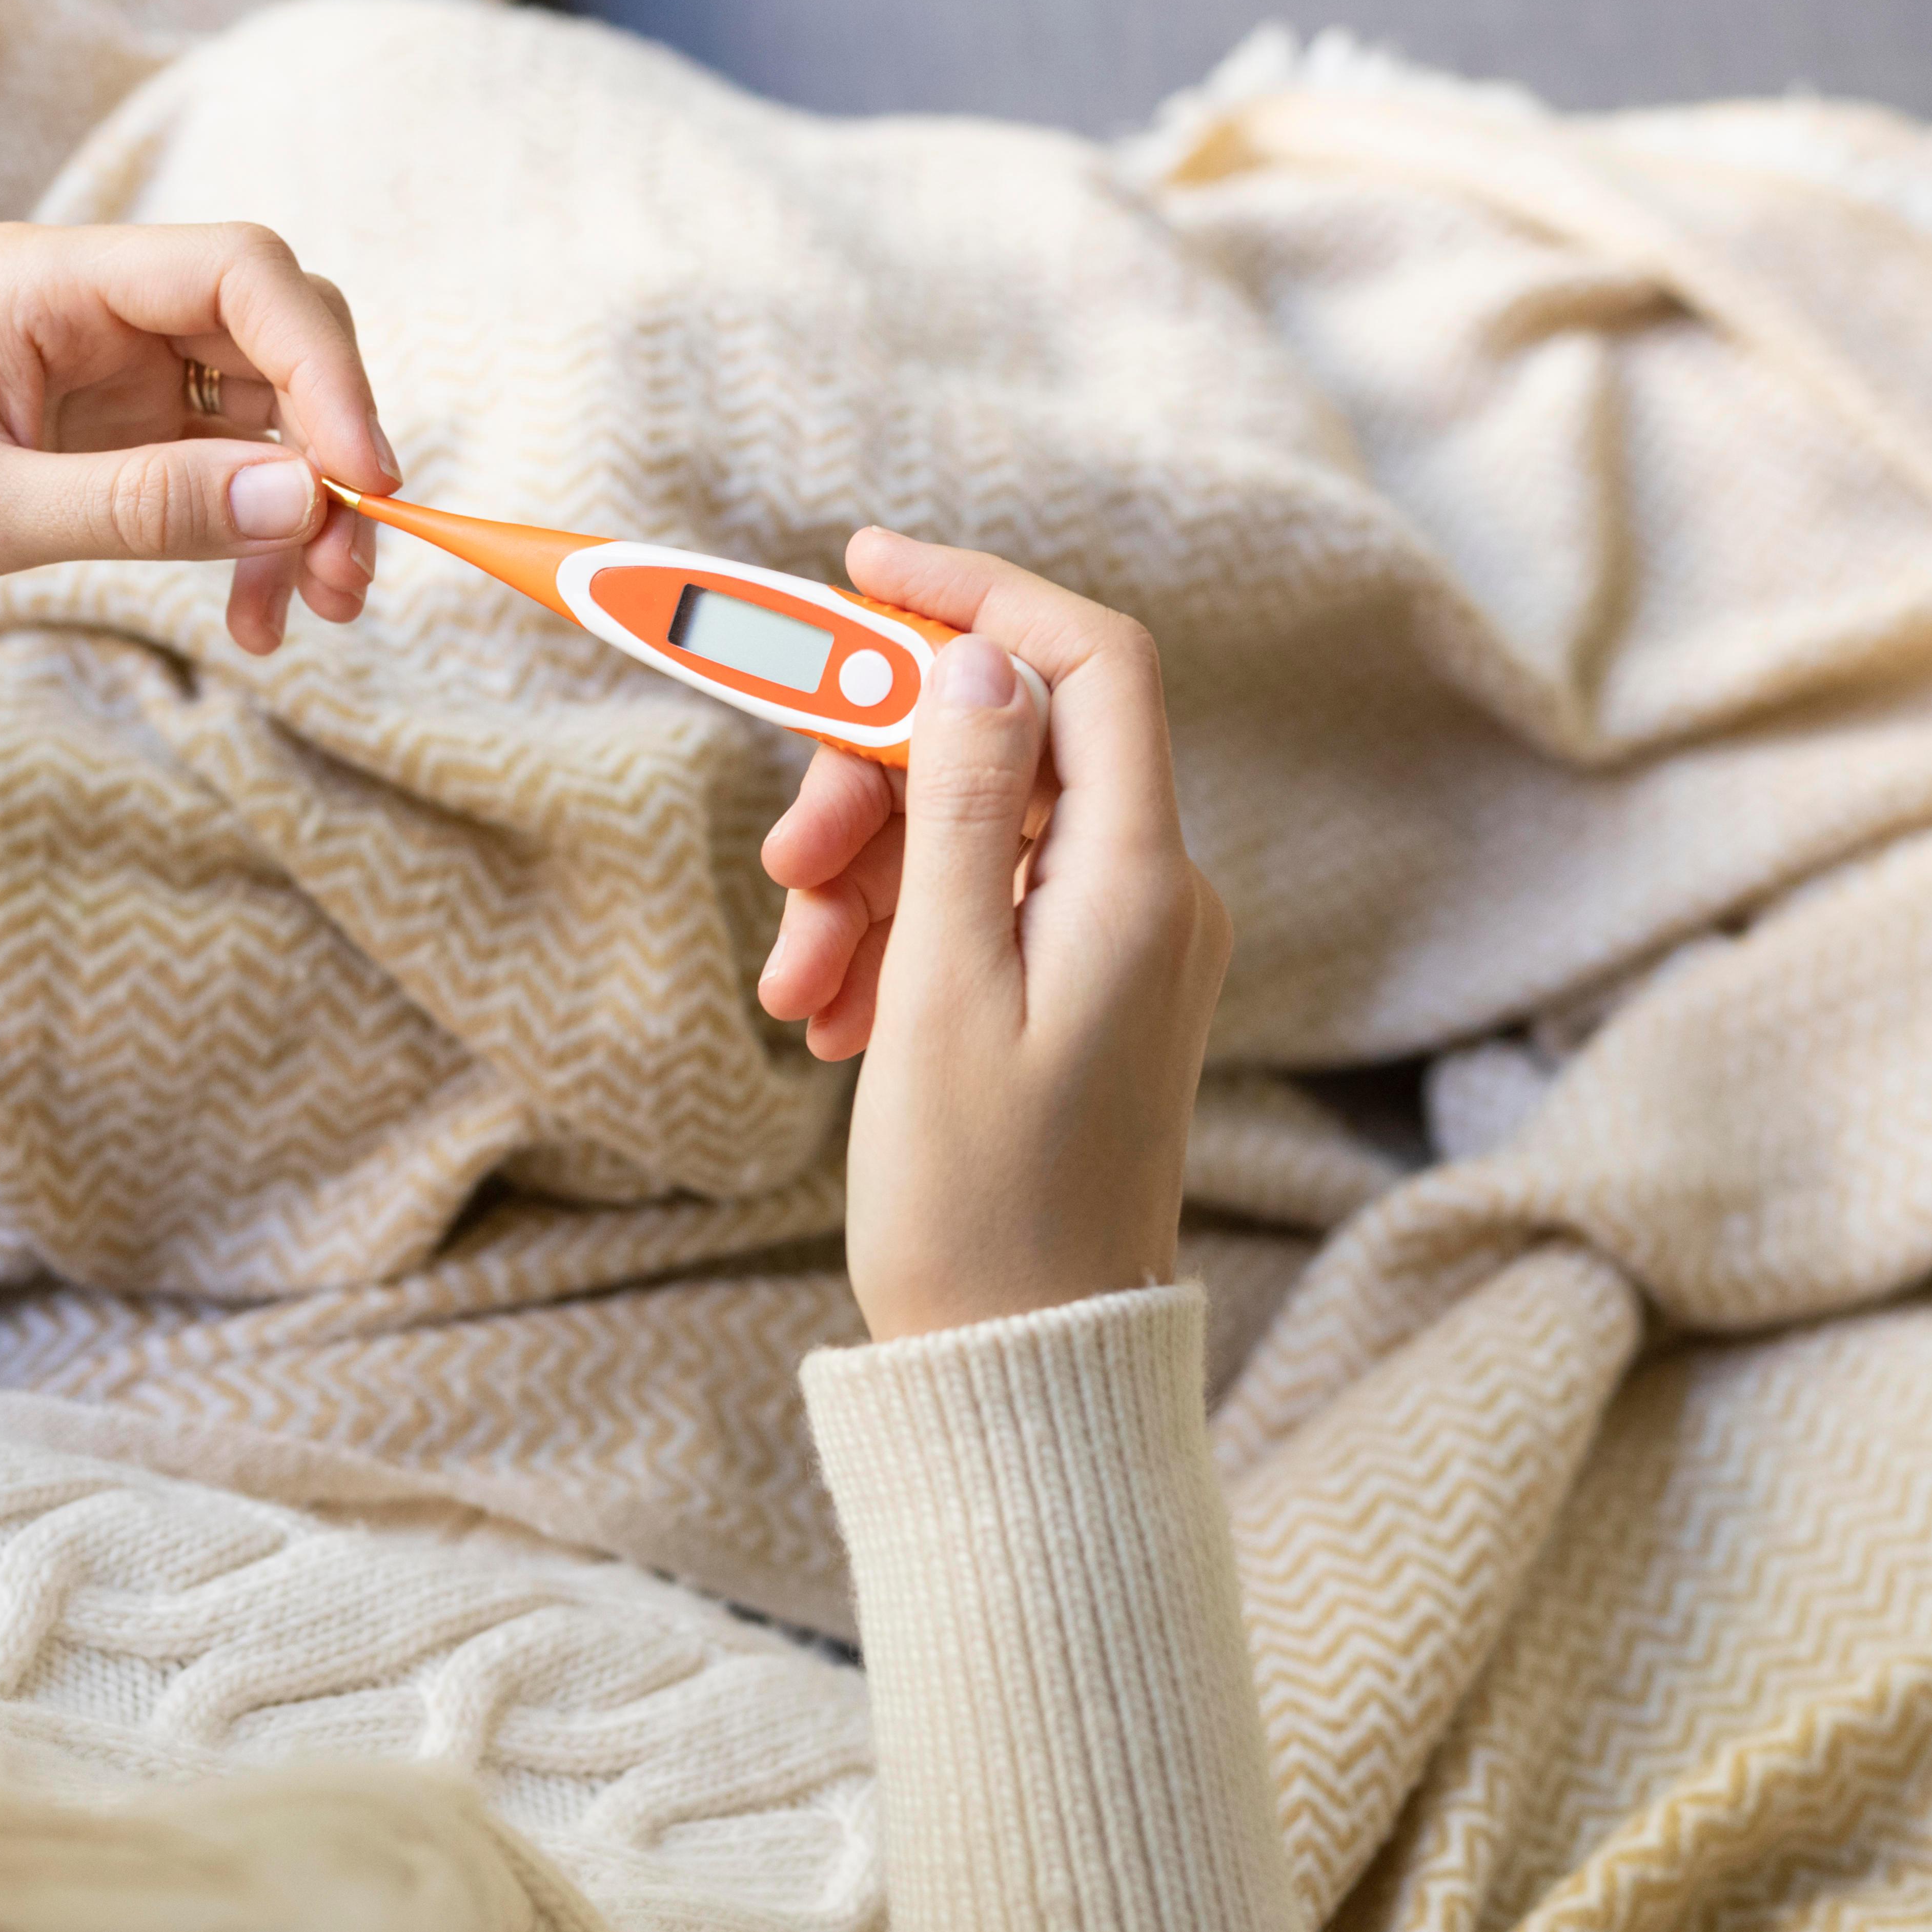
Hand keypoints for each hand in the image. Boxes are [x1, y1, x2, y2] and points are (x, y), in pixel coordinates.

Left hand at [0, 221, 399, 660]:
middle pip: (272, 337)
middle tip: (350, 569)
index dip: (323, 366)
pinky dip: (256, 538)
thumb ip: (133, 505)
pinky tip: (254, 613)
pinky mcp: (114, 434)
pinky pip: (225, 471)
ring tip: (314, 610)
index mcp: (44, 279)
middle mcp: (93, 306)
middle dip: (329, 448)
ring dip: (304, 509)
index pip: (237, 274)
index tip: (361, 480)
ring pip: (265, 413)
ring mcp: (110, 369)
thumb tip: (298, 499)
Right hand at [759, 533, 1230, 1339]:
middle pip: (1004, 746)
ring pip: (967, 833)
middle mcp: (1149, 896)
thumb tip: (979, 664)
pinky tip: (828, 1018)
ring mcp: (1114, 946)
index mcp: (1140, 881)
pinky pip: (972, 913)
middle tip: (782, 863)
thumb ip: (957, 810)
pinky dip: (888, 940)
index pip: (1088, 663)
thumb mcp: (943, 986)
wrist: (1021, 1364)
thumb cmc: (979, 1202)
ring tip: (795, 986)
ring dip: (861, 880)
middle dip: (871, 777)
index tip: (858, 567)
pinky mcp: (1072, 996)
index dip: (978, 595)